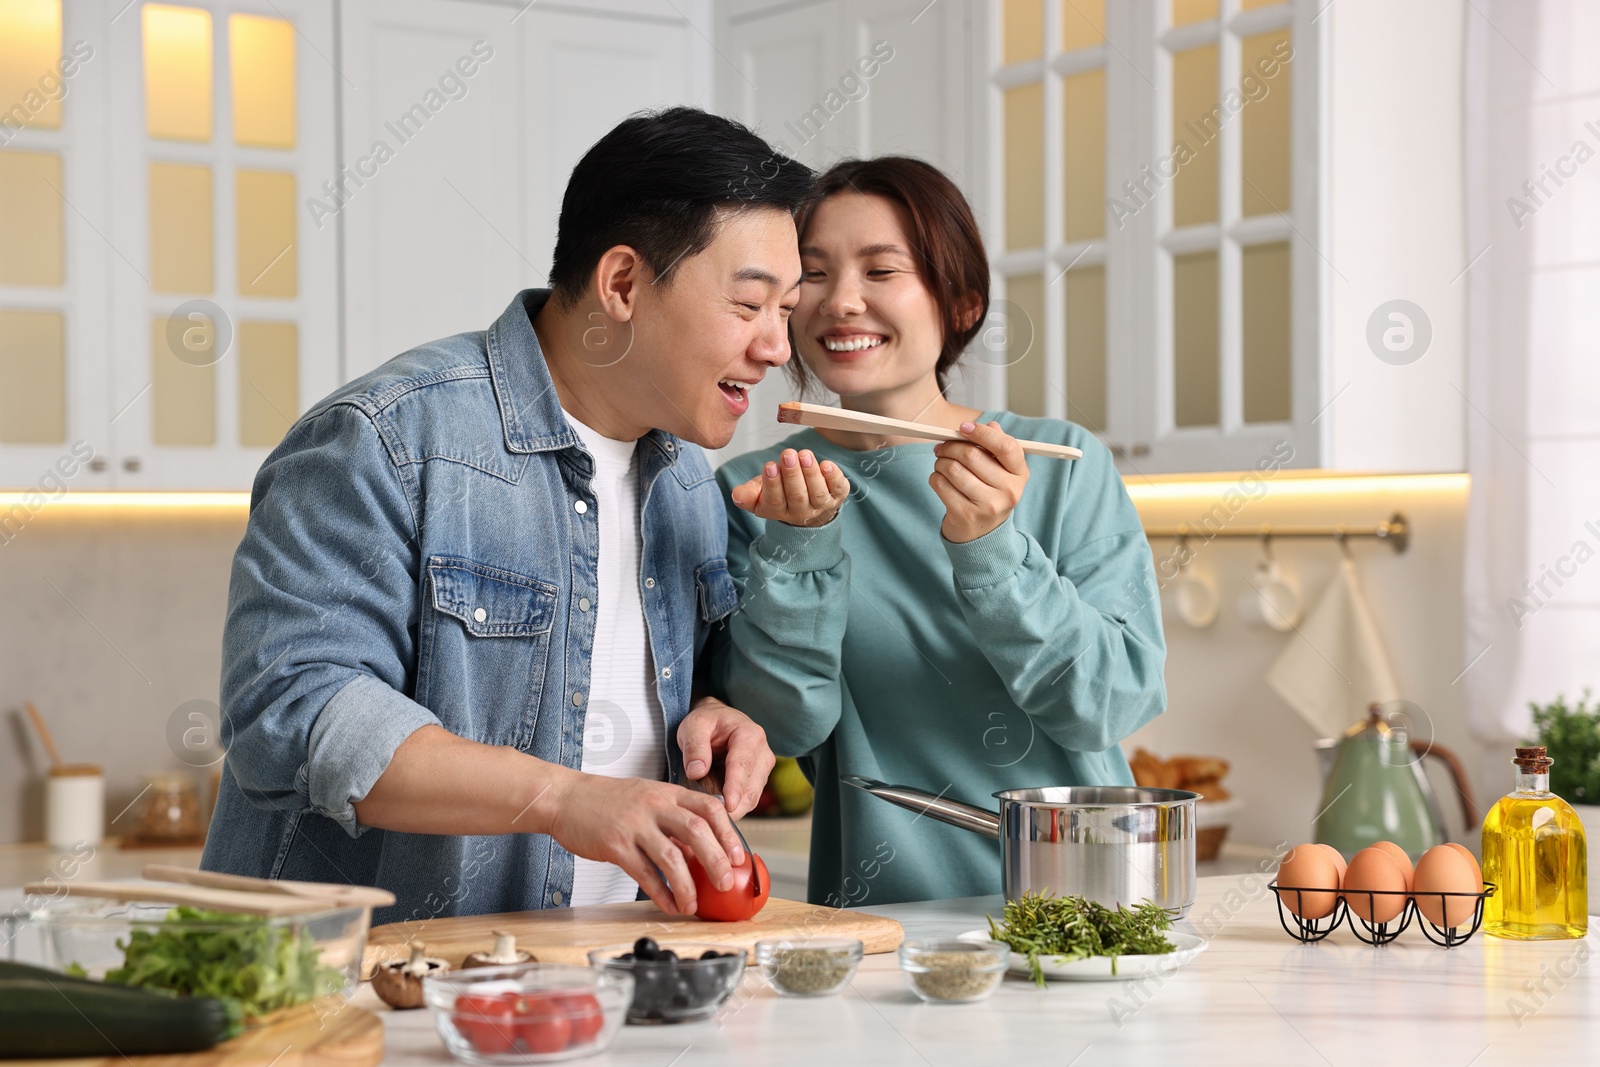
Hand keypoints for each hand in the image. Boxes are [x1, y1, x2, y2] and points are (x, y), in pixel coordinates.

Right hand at [545, 772, 745, 914]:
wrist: (567, 798)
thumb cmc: (609, 802)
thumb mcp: (647, 798)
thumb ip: (673, 820)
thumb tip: (701, 852)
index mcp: (667, 792)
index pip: (709, 807)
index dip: (728, 833)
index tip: (739, 857)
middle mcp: (654, 804)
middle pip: (696, 831)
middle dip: (716, 861)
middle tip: (726, 884)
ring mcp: (635, 824)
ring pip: (671, 857)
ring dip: (687, 885)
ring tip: (694, 904)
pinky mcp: (615, 845)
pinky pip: (644, 873)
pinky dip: (660, 893)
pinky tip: (669, 905)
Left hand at [678, 694, 776, 819]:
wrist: (718, 721)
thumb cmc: (706, 722)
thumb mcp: (694, 726)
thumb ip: (695, 747)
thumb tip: (697, 772)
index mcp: (750, 735)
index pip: (743, 766)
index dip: (735, 788)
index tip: (728, 807)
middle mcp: (763, 753)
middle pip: (751, 788)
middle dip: (733, 806)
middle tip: (709, 818)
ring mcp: (763, 769)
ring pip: (751, 799)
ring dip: (732, 809)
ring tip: (709, 814)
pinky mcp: (758, 782)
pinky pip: (747, 801)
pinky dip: (733, 809)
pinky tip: (717, 812)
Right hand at [728, 448, 849, 527]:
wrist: (807, 511)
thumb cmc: (781, 495)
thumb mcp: (760, 495)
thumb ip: (747, 494)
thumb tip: (736, 495)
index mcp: (778, 511)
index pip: (775, 500)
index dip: (772, 483)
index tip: (770, 465)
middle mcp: (800, 512)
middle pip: (797, 495)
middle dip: (792, 474)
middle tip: (788, 453)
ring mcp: (820, 506)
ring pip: (817, 492)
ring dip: (811, 472)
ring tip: (804, 454)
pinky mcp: (837, 496)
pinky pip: (838, 489)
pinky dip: (834, 477)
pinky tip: (827, 465)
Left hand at [929, 421, 1029, 542]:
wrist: (982, 535)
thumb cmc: (989, 494)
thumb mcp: (1000, 471)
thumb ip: (996, 446)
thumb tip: (991, 425)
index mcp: (1019, 474)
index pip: (1006, 446)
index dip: (982, 433)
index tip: (963, 427)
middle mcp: (1009, 491)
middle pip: (972, 455)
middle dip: (951, 446)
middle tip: (942, 447)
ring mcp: (988, 506)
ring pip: (953, 469)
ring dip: (940, 462)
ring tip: (941, 464)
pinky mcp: (966, 515)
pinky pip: (941, 485)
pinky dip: (935, 477)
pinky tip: (940, 480)